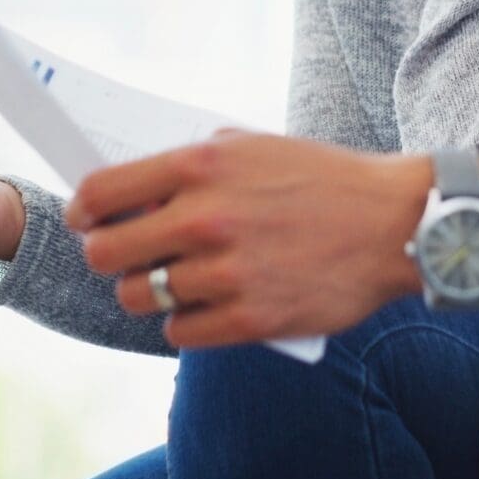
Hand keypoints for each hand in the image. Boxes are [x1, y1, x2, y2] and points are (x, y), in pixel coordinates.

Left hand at [65, 132, 428, 349]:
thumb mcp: (252, 147)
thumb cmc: (322, 179)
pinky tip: (209, 304)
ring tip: (175, 280)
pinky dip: (187, 321)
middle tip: (132, 255)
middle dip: (110, 257)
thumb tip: (131, 194)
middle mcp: (208, 219)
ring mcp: (228, 273)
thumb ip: (190, 165)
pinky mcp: (252, 319)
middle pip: (107, 255)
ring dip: (151, 291)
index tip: (87, 221)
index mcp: (202, 167)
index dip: (82, 211)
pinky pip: (181, 331)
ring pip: (142, 297)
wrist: (396, 223)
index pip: (101, 194)